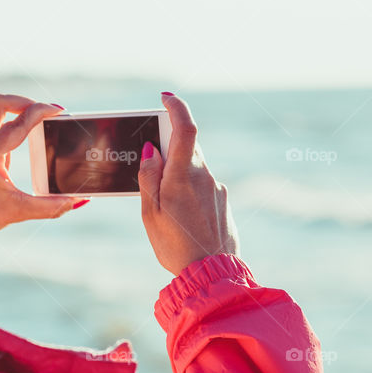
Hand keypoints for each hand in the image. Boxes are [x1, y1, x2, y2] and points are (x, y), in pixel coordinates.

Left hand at [0, 93, 85, 253]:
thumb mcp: (17, 211)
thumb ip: (51, 205)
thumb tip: (79, 200)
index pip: (19, 122)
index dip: (42, 112)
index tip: (59, 110)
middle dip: (23, 102)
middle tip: (42, 112)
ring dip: (10, 117)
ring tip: (28, 138)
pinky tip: (6, 155)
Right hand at [138, 93, 238, 275]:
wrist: (211, 275)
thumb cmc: (174, 246)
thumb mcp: (149, 213)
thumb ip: (149, 178)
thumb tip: (151, 150)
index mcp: (182, 177)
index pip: (185, 128)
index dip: (176, 107)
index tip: (166, 97)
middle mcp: (204, 177)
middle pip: (186, 147)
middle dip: (167, 146)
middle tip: (149, 161)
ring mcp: (217, 188)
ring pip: (193, 166)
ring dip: (176, 172)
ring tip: (162, 200)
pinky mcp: (223, 200)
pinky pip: (202, 183)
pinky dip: (187, 188)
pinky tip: (180, 214)